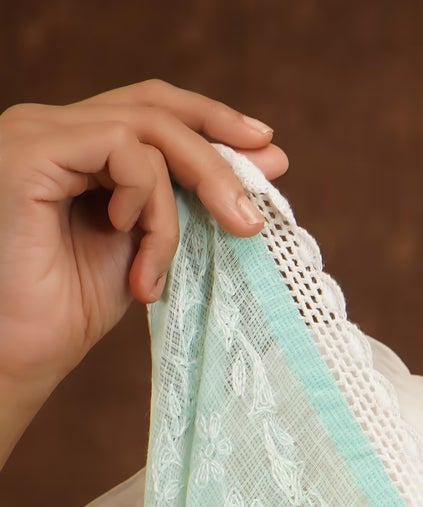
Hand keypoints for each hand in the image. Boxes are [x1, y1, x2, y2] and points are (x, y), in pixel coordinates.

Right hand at [0, 82, 289, 406]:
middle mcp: (52, 126)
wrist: (20, 354)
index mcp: (76, 144)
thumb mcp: (147, 246)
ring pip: (146, 130)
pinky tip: (126, 246)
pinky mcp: (32, 150)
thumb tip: (269, 157)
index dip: (212, 120)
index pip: (153, 108)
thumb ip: (194, 201)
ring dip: (176, 205)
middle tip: (250, 220)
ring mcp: (37, 132)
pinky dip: (145, 202)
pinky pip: (123, 151)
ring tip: (158, 269)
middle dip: (217, 159)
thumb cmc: (70, 310)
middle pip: (156, 108)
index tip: (267, 150)